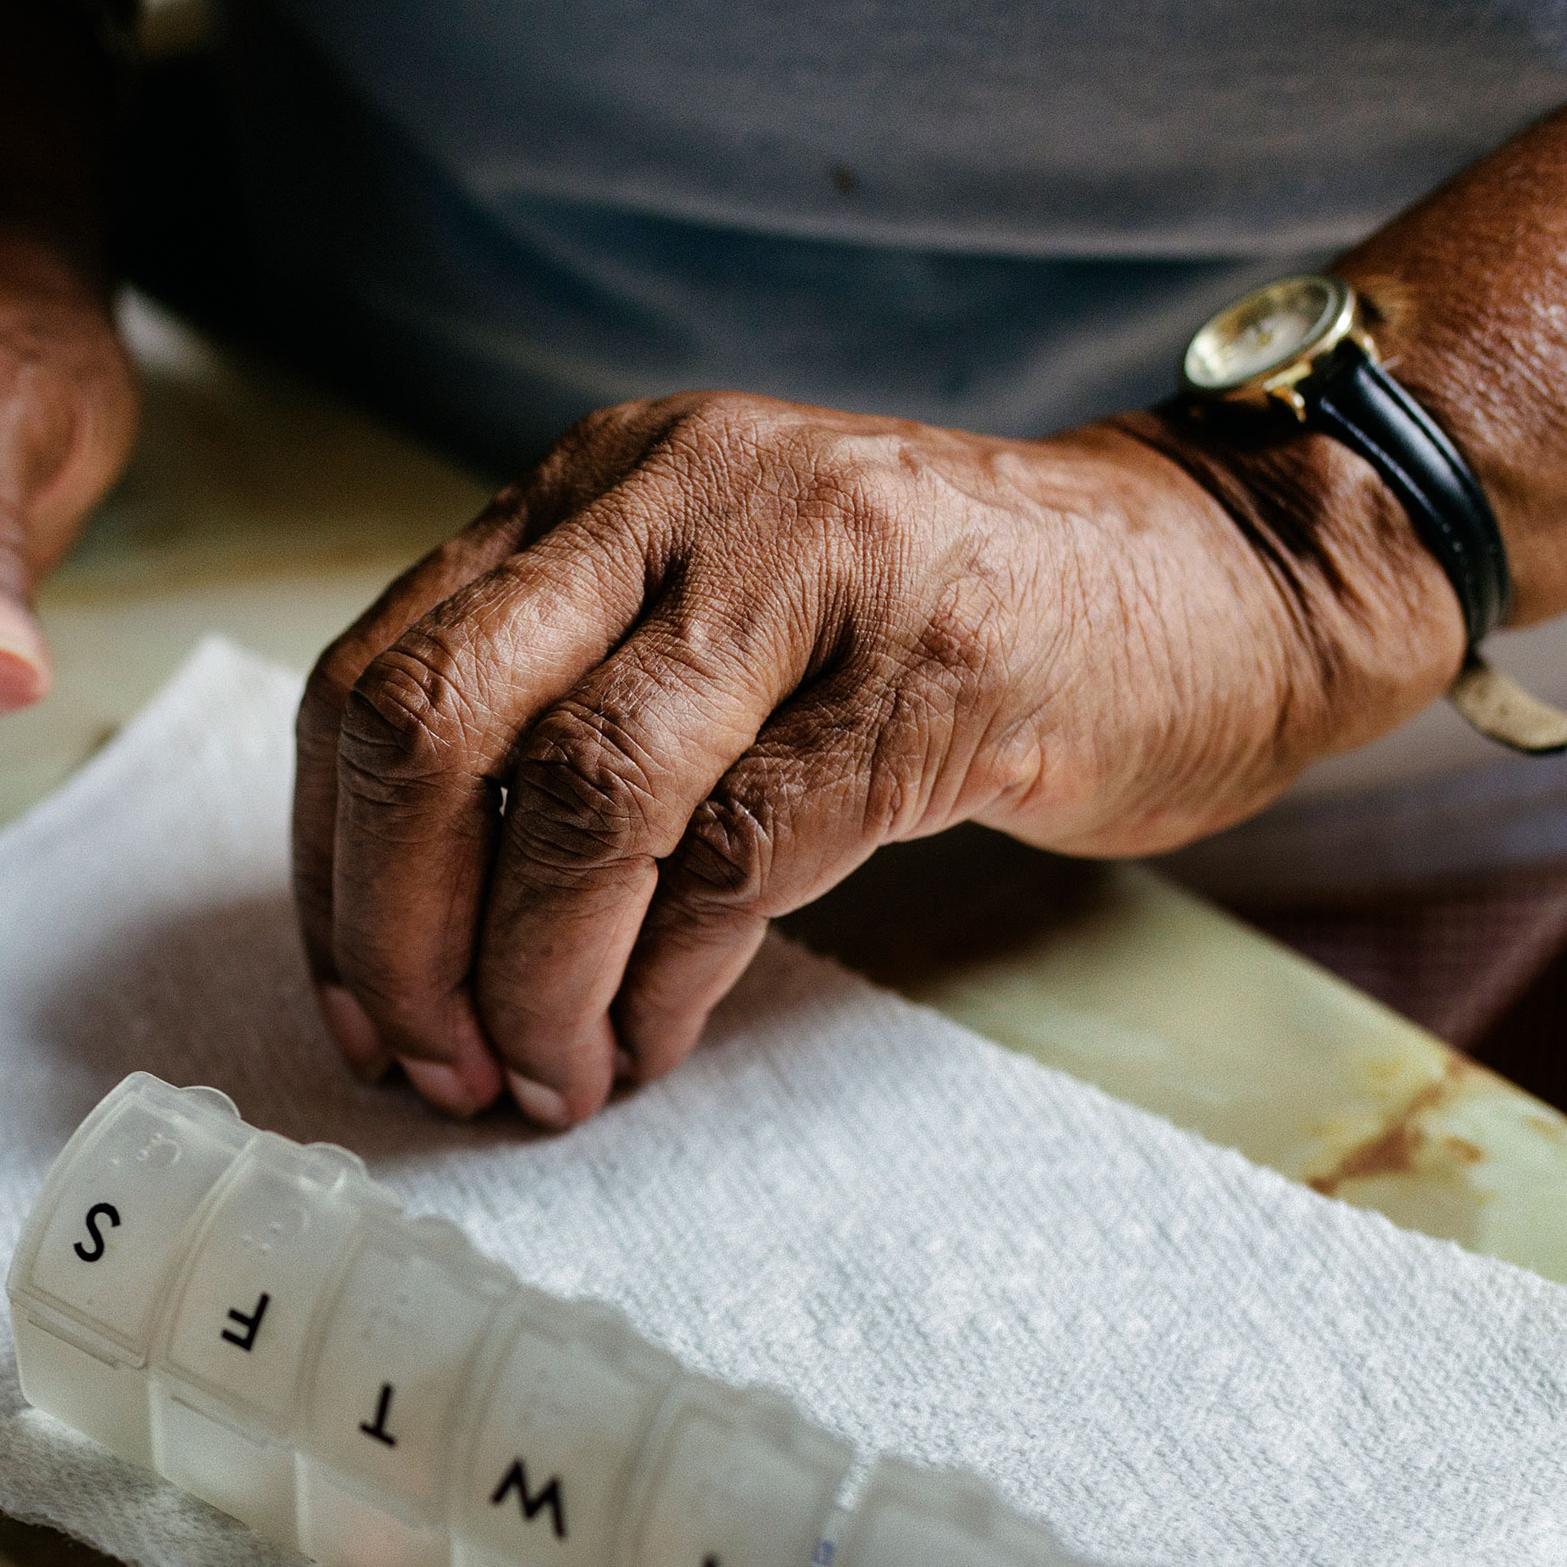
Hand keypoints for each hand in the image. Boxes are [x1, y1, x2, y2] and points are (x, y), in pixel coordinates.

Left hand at [290, 391, 1461, 1124]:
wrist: (1229, 576)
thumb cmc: (954, 630)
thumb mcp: (724, 619)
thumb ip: (575, 710)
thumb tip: (415, 937)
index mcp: (597, 484)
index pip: (379, 677)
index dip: (337, 870)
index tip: (359, 1007)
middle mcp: (675, 496)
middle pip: (433, 728)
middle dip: (395, 935)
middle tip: (430, 1067)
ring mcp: (805, 571)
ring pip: (576, 805)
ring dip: (531, 986)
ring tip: (545, 1082)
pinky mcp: (927, 675)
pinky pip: (733, 861)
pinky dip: (660, 986)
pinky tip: (650, 1046)